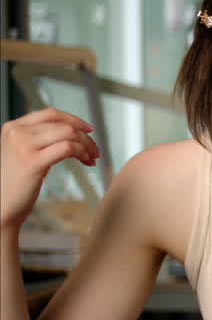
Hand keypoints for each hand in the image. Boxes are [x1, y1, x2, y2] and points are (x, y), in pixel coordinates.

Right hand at [0, 108, 99, 232]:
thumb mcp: (24, 152)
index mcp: (13, 127)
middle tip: (95, 152)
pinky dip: (82, 153)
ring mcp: (23, 145)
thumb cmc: (16, 182)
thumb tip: (71, 131)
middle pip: (63, 124)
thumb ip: (39, 139)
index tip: (90, 130)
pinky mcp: (32, 161)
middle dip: (85, 137)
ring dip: (87, 145)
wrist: (1, 206)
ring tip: (91, 158)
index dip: (74, 119)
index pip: (50, 113)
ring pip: (69, 134)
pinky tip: (86, 162)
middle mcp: (16, 132)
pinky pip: (68, 148)